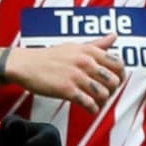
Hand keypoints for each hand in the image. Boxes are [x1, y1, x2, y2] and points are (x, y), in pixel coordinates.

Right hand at [7, 38, 123, 112]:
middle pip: (113, 81)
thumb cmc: (50, 56)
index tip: (115, 82)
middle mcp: (85, 62)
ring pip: (103, 94)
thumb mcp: (75, 46)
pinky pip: (89, 103)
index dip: (120, 76)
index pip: (118, 64)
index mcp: (89, 51)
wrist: (26, 65)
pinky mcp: (66, 90)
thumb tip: (115, 36)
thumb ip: (97, 44)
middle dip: (112, 91)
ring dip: (102, 102)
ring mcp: (76, 76)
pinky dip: (92, 109)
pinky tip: (89, 109)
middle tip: (104, 94)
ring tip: (96, 102)